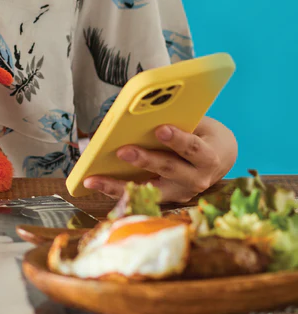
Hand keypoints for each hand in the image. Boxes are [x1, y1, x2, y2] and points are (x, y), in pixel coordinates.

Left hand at [83, 116, 237, 202]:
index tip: (160, 129)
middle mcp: (196, 180)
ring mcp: (180, 193)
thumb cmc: (203, 135)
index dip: (178, 140)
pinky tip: (94, 184)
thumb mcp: (198, 125)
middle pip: (168, 169)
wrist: (219, 158)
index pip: (193, 149)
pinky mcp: (165, 199)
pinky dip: (115, 191)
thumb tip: (139, 114)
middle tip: (122, 150)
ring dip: (118, 184)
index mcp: (208, 158)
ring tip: (94, 179)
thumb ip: (177, 121)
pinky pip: (138, 196)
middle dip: (144, 160)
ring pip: (147, 189)